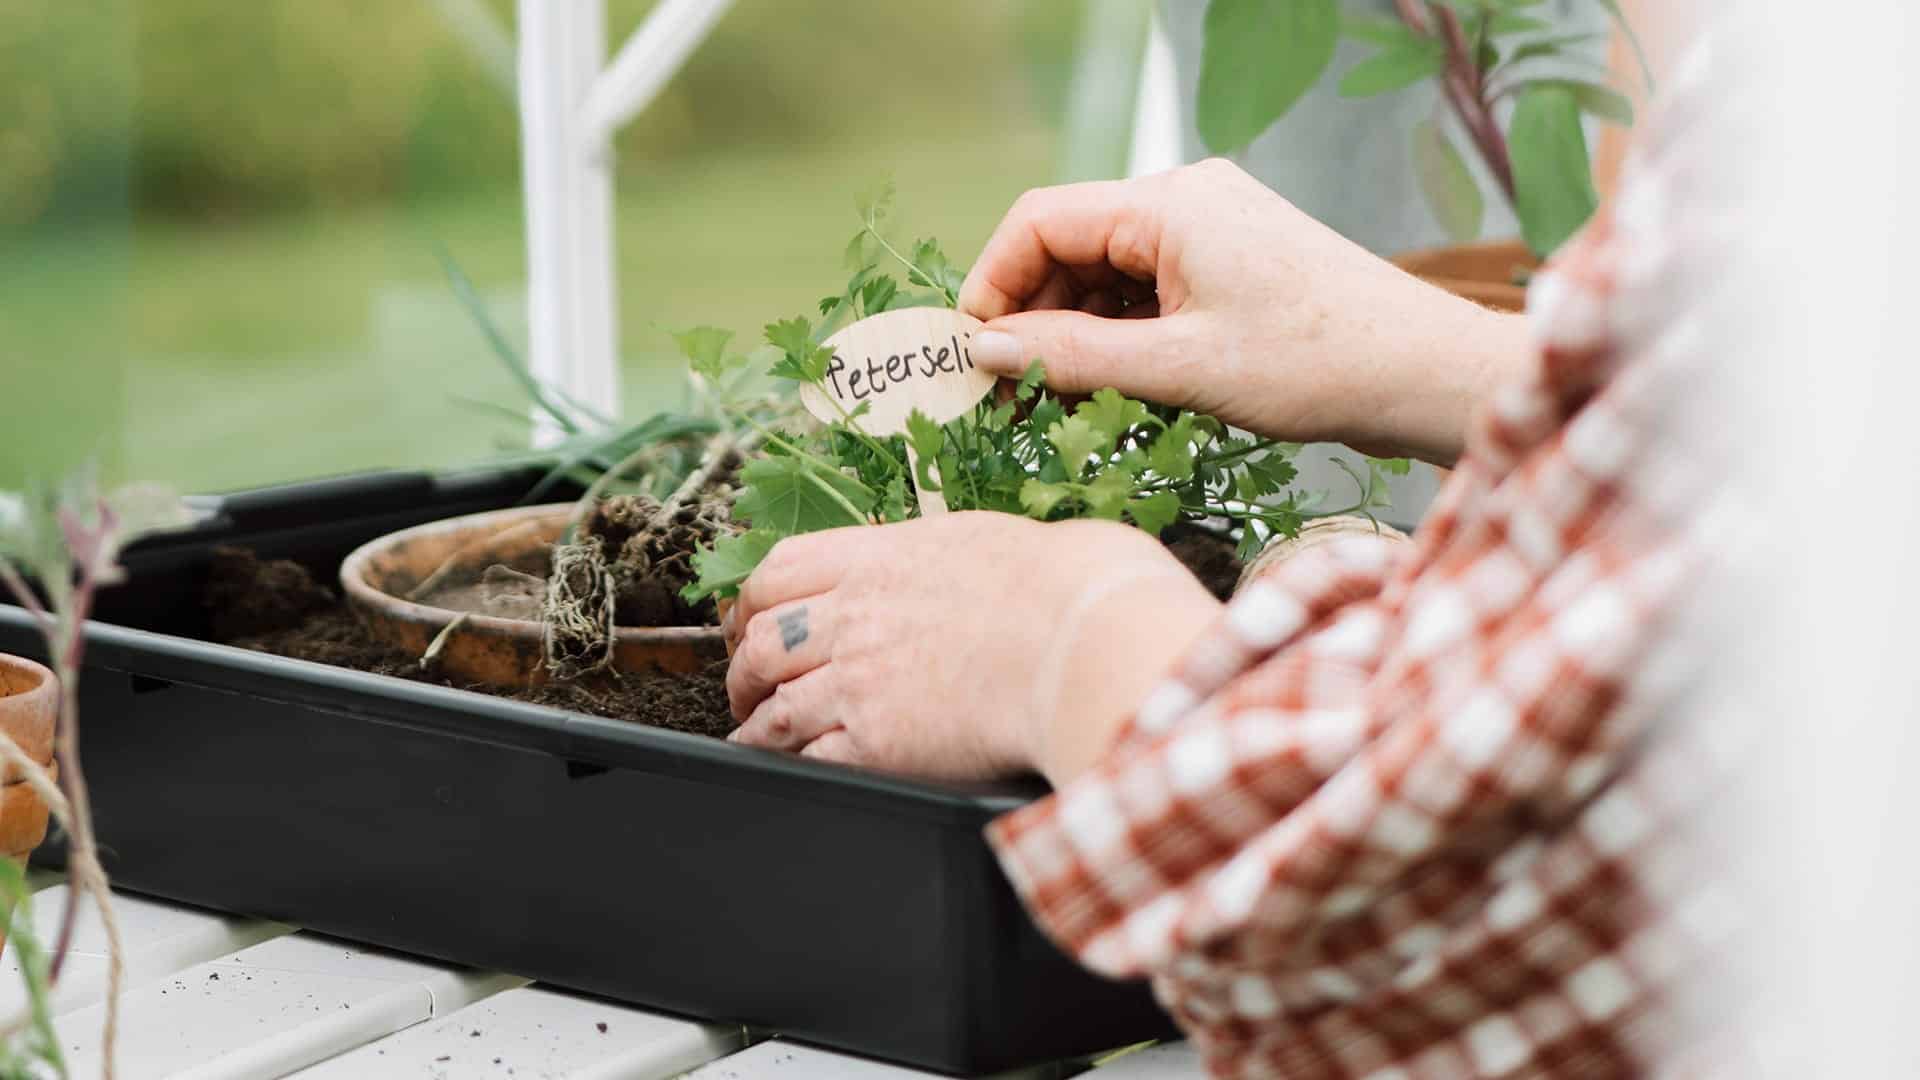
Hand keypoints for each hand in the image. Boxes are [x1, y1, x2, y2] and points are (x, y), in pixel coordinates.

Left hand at [722, 513, 1219, 784]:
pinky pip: (807, 755)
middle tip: (746, 684)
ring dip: (755, 722)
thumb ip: (934, 557)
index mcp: (876, 558)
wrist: (1083, 638)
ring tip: (753, 734)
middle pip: (763, 640)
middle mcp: (855, 615)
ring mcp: (858, 679)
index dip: (751, 601)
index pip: (779, 570)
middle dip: (743, 667)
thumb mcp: (981, 541)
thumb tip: (938, 563)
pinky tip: (787, 768)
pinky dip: (788, 762)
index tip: (749, 618)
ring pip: (773, 704)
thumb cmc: (1062, 585)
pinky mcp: (875, 741)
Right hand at [957, 159, 1531, 465]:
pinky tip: (1111, 391)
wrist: (1424, 374)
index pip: (1040, 220)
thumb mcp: (1179, 369)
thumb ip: (1073, 356)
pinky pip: (1149, 290)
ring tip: (1058, 408)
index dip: (992, 284)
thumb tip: (986, 351)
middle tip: (1009, 400)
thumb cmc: (1316, 366)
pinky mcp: (1233, 264)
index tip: (973, 355)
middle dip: (1031, 319)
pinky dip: (1120, 336)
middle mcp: (1187, 199)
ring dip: (1075, 335)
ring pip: (1107, 274)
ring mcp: (1213, 230)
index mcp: (1169, 203)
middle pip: (1070, 246)